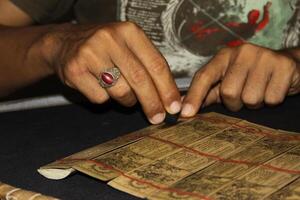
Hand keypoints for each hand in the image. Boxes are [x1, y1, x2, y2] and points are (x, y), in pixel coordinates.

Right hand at [37, 22, 180, 123]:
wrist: (64, 43)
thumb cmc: (104, 48)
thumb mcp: (128, 46)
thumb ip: (148, 66)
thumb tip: (169, 97)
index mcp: (129, 31)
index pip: (156, 64)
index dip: (167, 88)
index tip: (173, 106)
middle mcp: (110, 39)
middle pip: (140, 79)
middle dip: (152, 103)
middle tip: (158, 117)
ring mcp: (90, 53)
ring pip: (121, 91)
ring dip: (127, 100)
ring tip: (121, 91)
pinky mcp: (75, 70)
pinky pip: (100, 98)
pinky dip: (105, 98)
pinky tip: (99, 85)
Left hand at [181, 44, 299, 116]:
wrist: (285, 65)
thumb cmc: (249, 77)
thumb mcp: (226, 82)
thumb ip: (205, 93)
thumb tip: (181, 105)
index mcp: (224, 56)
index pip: (204, 76)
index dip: (194, 96)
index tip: (185, 114)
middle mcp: (242, 52)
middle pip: (228, 92)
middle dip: (235, 103)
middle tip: (243, 96)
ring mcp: (264, 57)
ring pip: (250, 99)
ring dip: (254, 103)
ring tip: (259, 91)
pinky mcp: (284, 66)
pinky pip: (271, 99)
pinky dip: (271, 101)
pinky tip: (272, 89)